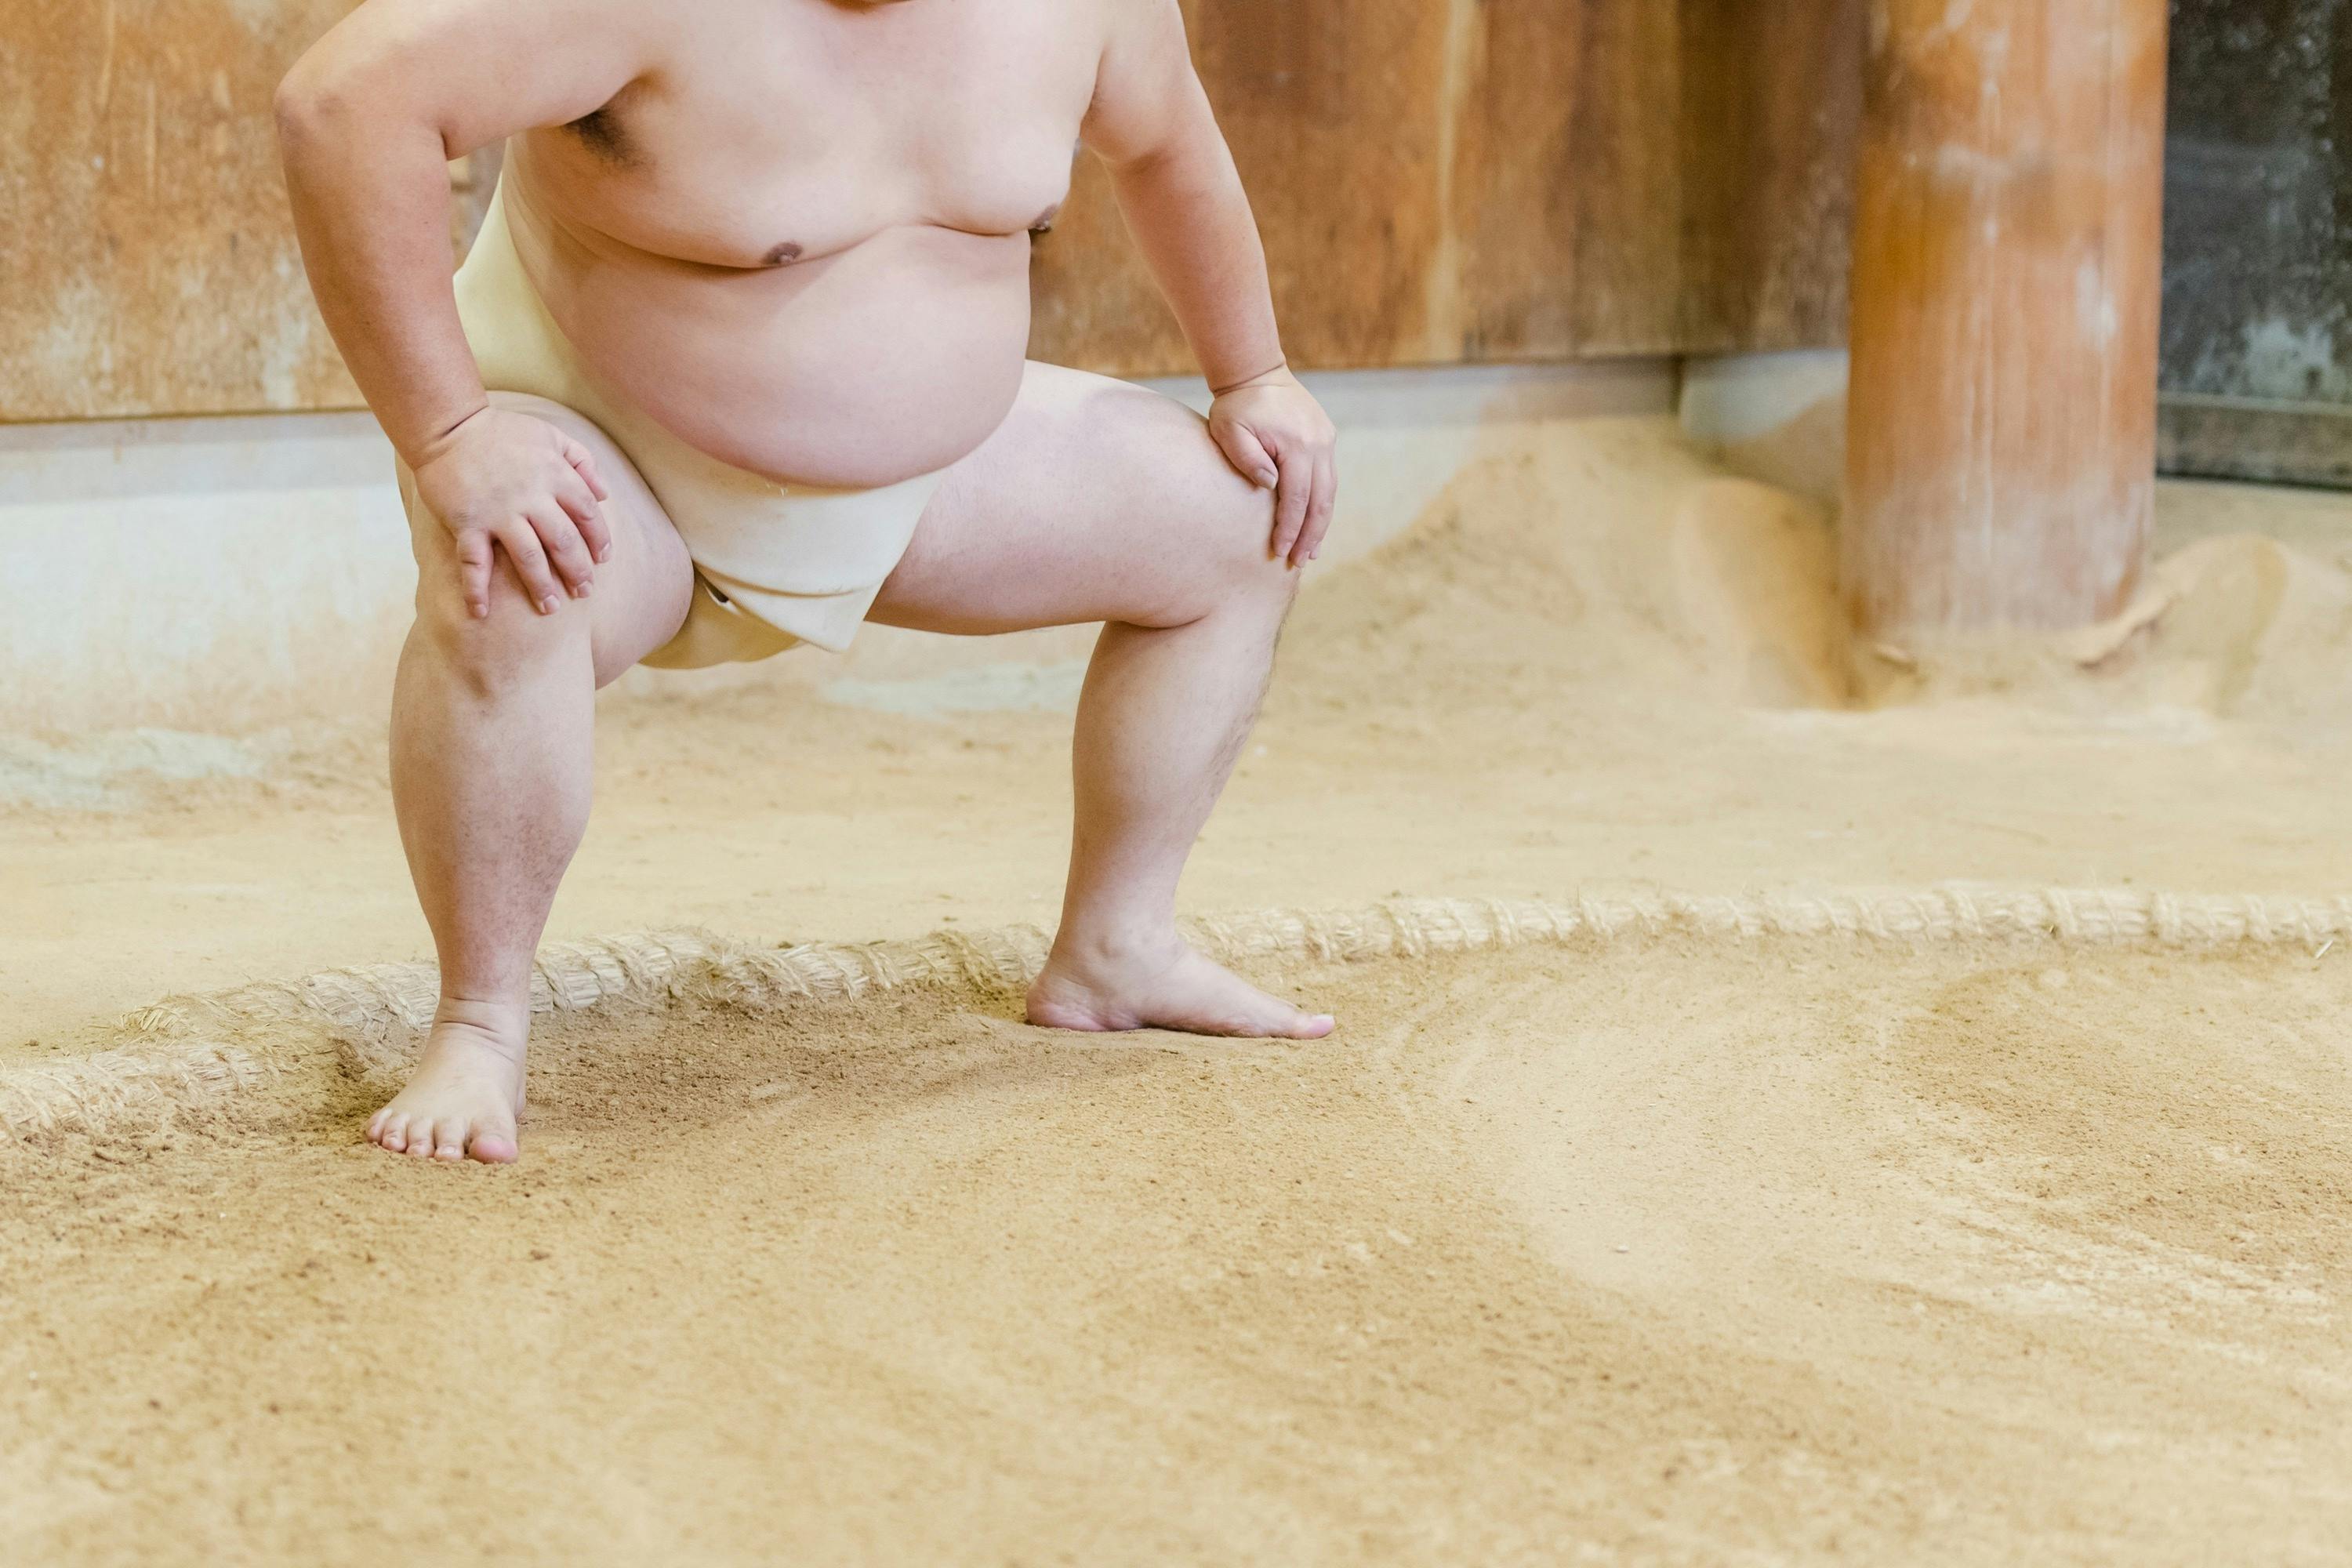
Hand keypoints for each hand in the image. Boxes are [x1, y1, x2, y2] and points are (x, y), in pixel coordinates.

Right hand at [409, 404, 612, 618]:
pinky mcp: (466, 522)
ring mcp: (498, 512)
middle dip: (578, 571)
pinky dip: (475, 590)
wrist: (446, 426)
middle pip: (564, 541)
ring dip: (541, 586)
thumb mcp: (549, 435)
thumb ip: (582, 461)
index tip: (602, 560)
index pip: (587, 513)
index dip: (598, 539)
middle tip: (584, 592)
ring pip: (529, 557)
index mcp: (553, 474)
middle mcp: (530, 496)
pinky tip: (480, 613)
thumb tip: (604, 494)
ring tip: (549, 608)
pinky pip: (473, 562)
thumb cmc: (501, 432)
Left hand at [1207, 366, 1337, 566]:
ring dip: (1321, 525)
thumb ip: (1247, 459)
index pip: (1296, 498)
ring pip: (1329, 493)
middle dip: (1310, 535)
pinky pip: (1328, 480)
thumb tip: (1271, 486)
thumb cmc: (1236, 407)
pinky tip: (1316, 524)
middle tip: (1300, 562)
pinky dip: (1322, 505)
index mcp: (1296, 444)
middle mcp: (1318, 444)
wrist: (1257, 374)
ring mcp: (1326, 441)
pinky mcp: (1326, 440)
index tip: (1280, 551)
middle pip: (1319, 501)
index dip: (1289, 528)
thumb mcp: (1229, 430)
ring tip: (1312, 552)